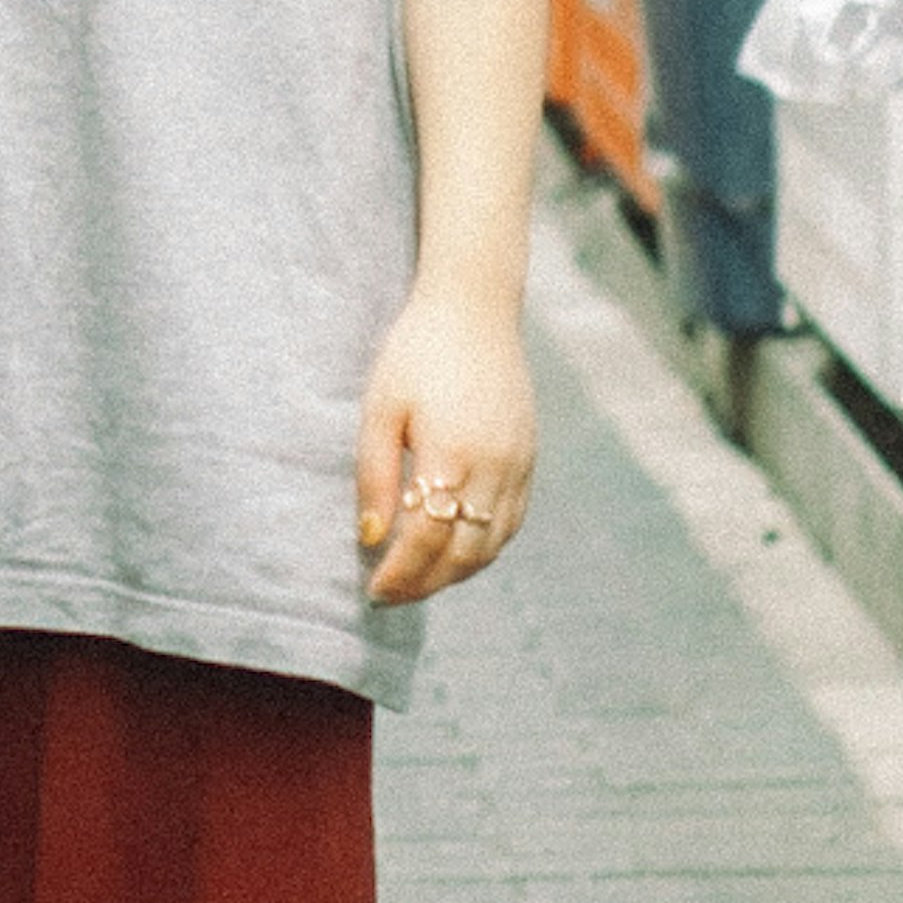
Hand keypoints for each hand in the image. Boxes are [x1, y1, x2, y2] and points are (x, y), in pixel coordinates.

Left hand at [357, 278, 537, 606]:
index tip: (374, 589)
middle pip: (464, 553)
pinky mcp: (529, 457)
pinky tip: (457, 551)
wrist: (475, 307)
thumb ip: (376, 477)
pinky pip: (511, 521)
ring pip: (493, 544)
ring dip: (456, 572)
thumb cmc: (417, 353)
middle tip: (391, 595)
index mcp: (453, 454)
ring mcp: (518, 464)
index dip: (401, 573)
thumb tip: (373, 538)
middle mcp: (494, 467)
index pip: (427, 540)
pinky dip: (485, 548)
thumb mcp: (381, 409)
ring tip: (418, 579)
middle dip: (426, 583)